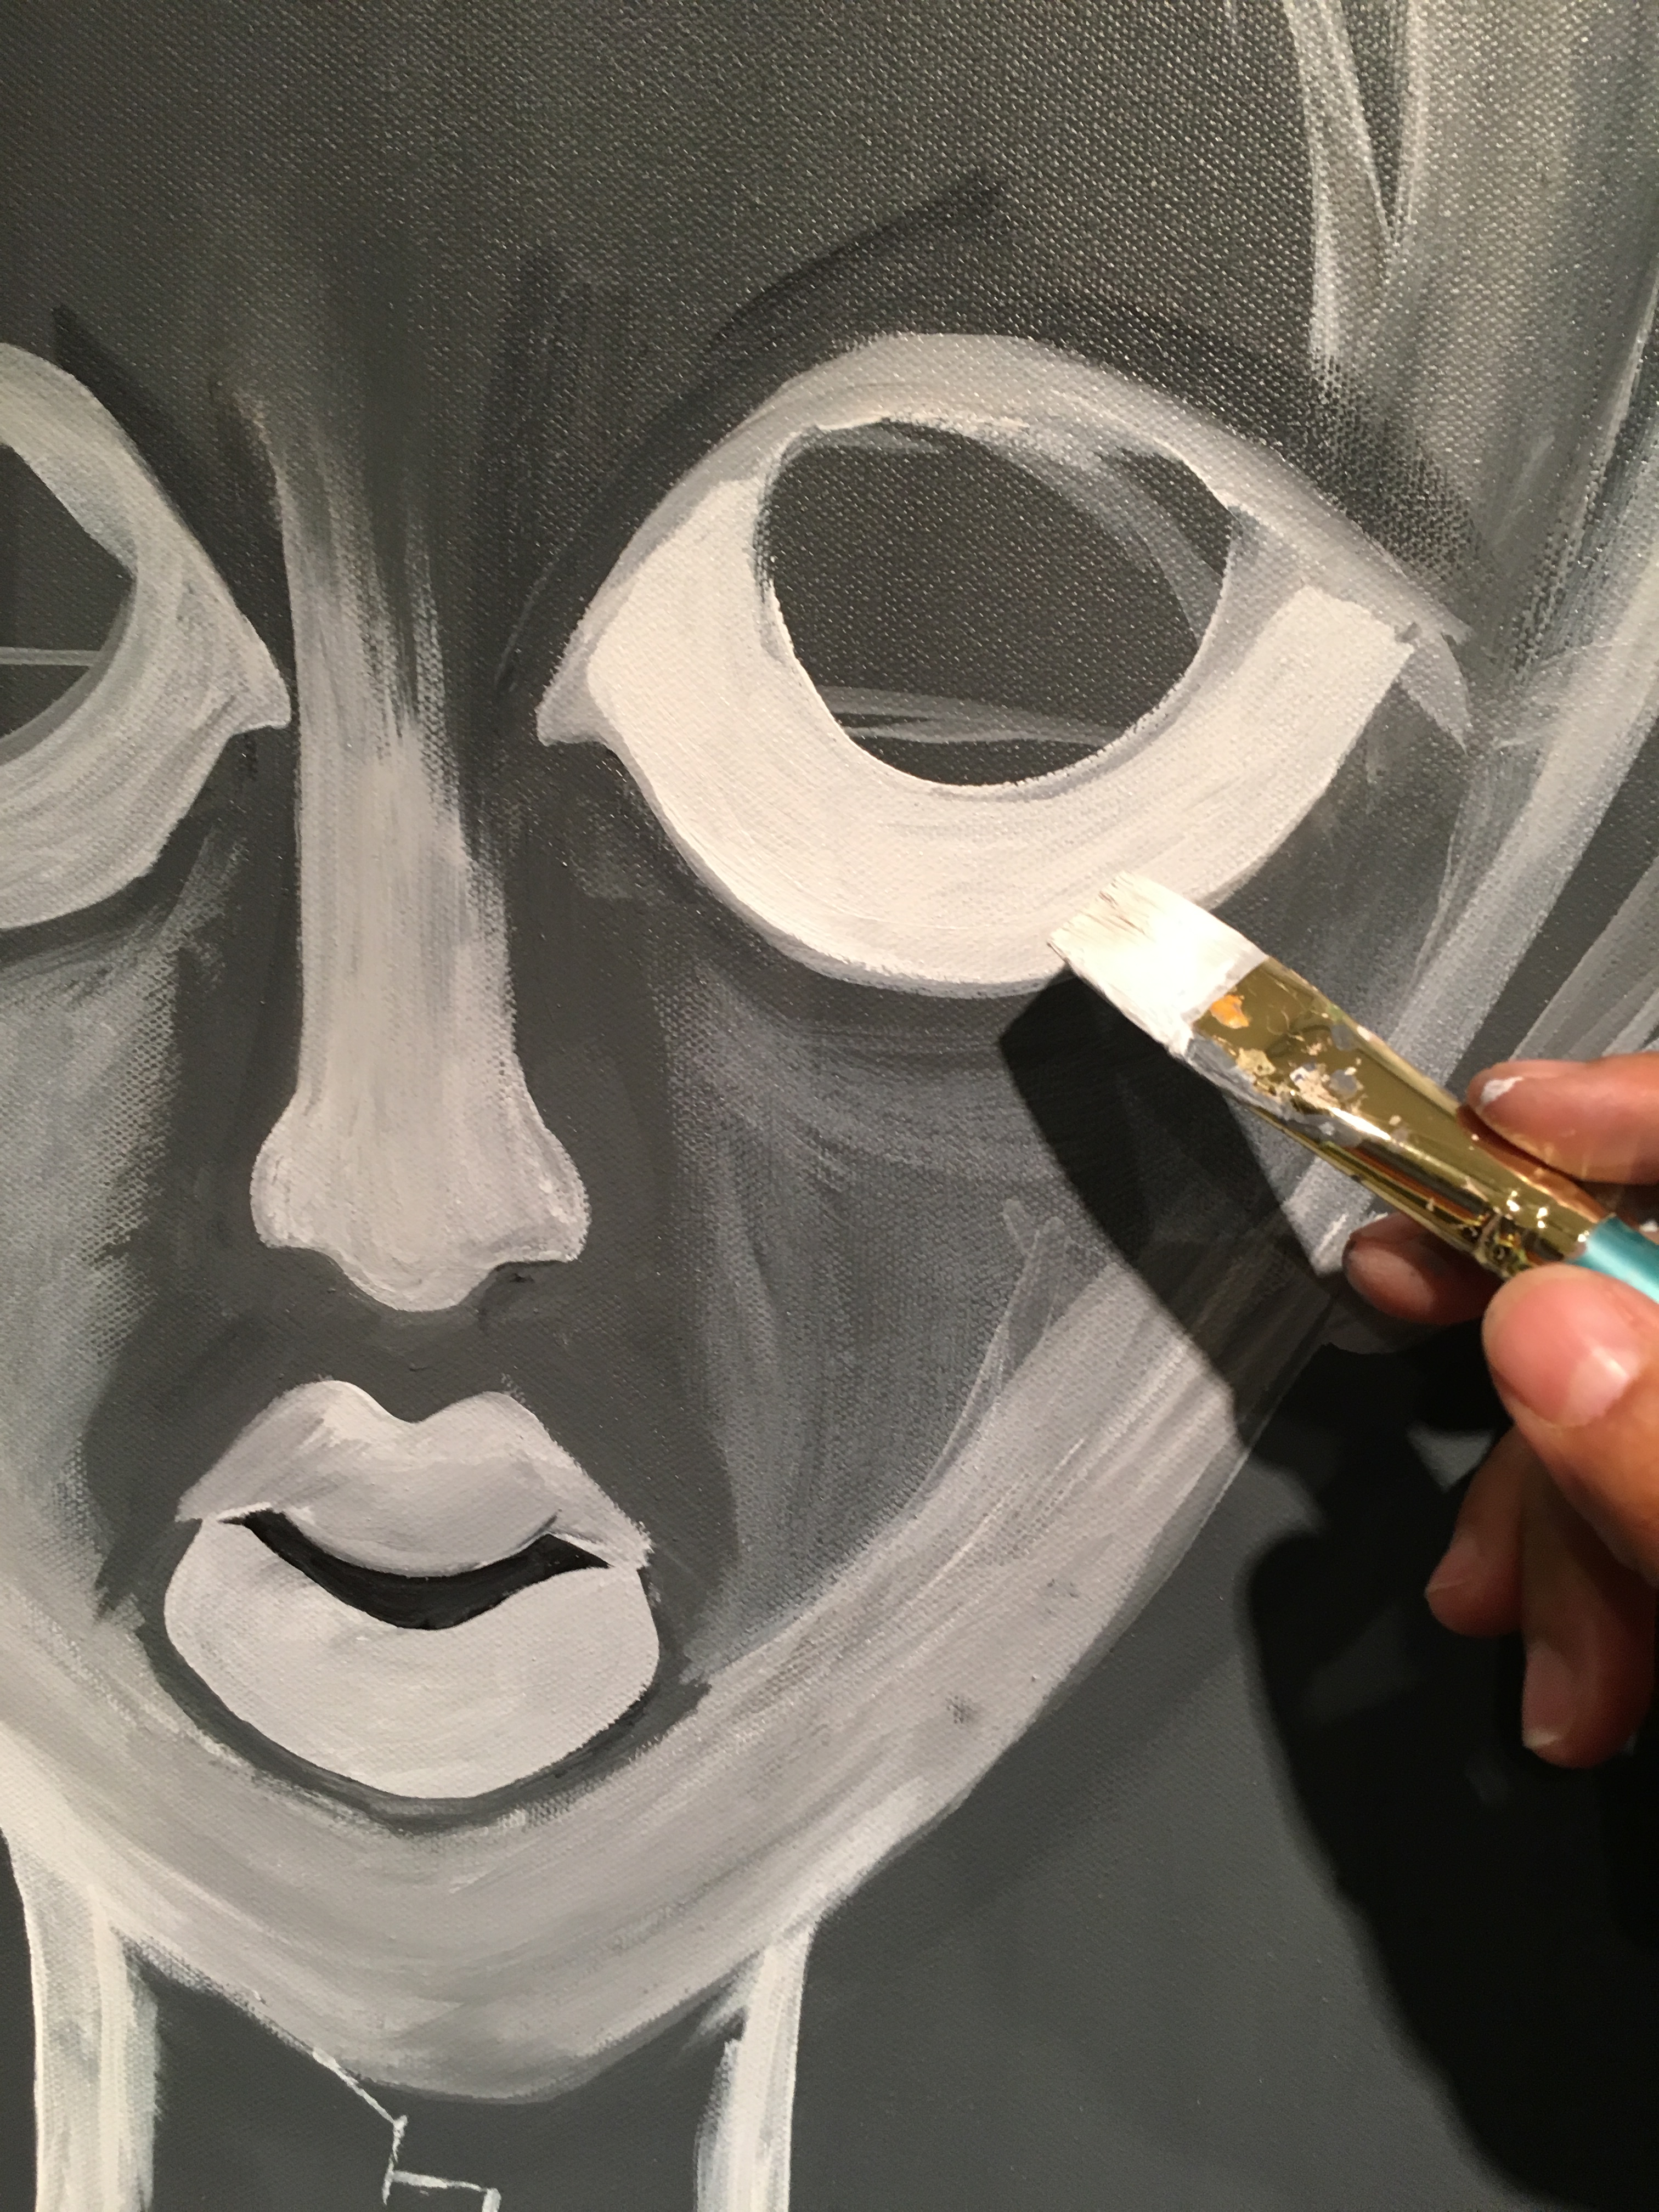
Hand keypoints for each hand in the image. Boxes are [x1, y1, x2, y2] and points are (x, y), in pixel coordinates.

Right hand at [1344, 1055, 1658, 1767]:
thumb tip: (1539, 1327)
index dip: (1624, 1111)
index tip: (1487, 1116)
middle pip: (1646, 1281)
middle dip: (1527, 1345)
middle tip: (1389, 1314)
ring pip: (1632, 1406)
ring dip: (1547, 1521)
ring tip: (1521, 1647)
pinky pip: (1647, 1494)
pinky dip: (1597, 1575)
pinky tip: (1575, 1675)